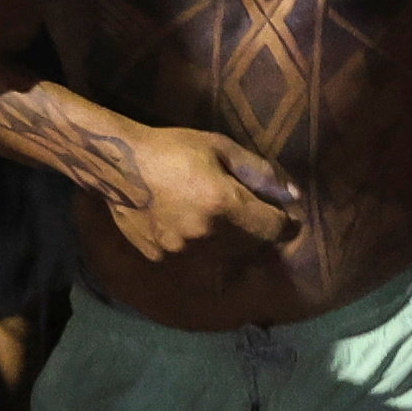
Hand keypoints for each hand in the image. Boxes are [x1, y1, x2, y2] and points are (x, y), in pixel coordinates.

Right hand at [100, 123, 303, 272]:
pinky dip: (203, 252)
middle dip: (260, 233)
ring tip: (224, 224)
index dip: (286, 223)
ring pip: (226, 260)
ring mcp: (182, 252)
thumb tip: (293, 195)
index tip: (286, 216)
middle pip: (253, 248)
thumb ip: (259, 173)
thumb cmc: (172, 148)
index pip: (274, 229)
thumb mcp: (219, 148)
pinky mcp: (162, 259)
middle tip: (254, 216)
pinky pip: (195, 263)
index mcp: (224, 205)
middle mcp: (207, 236)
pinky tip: (193, 230)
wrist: (118, 165)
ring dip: (234, 246)